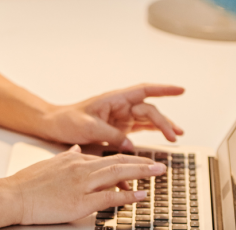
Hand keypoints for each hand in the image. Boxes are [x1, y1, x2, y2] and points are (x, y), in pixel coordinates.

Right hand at [5, 145, 165, 224]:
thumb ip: (68, 155)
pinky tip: (141, 195)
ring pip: (117, 175)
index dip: (127, 159)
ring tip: (157, 172)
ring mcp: (81, 185)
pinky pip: (109, 197)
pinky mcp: (80, 202)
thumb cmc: (28, 183)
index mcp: (74, 159)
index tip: (142, 161)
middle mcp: (80, 168)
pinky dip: (127, 195)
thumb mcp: (50, 163)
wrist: (14, 195)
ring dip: (141, 173)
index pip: (106, 157)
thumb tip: (78, 148)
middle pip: (117, 162)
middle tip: (160, 164)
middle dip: (141, 162)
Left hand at [42, 84, 184, 149]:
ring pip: (147, 120)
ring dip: (162, 127)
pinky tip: (162, 138)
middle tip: (174, 135)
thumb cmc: (67, 121)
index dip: (163, 89)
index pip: (143, 91)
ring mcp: (120, 117)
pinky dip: (152, 133)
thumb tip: (129, 145)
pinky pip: (139, 129)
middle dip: (163, 121)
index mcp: (114, 99)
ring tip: (176, 136)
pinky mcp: (118, 128)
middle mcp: (120, 106)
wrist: (54, 126)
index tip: (181, 90)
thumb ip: (110, 135)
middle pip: (148, 110)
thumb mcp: (88, 127)